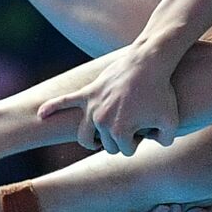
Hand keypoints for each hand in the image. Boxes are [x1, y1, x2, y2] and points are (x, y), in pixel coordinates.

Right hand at [38, 44, 180, 155]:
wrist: (150, 61)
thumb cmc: (162, 92)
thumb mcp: (171, 122)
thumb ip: (165, 140)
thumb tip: (153, 143)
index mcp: (120, 132)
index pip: (125, 151)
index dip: (138, 143)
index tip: (149, 130)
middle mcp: (101, 122)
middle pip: (106, 145)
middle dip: (120, 140)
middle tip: (135, 126)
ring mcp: (92, 106)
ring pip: (84, 135)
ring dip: (91, 140)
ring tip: (99, 140)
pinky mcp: (88, 92)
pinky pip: (64, 101)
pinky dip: (51, 108)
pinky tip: (40, 115)